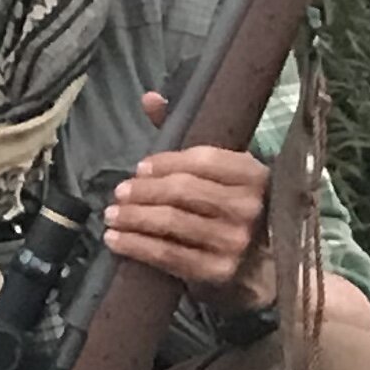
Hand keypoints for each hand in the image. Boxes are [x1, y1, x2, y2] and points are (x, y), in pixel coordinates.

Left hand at [102, 89, 273, 309]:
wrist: (258, 269)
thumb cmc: (231, 209)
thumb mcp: (220, 171)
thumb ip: (184, 132)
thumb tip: (149, 98)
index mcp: (254, 175)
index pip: (204, 160)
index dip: (166, 162)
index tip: (140, 167)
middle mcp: (249, 207)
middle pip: (183, 191)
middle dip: (144, 191)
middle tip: (119, 192)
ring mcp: (235, 241)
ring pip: (171, 223)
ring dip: (133, 217)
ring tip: (111, 215)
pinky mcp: (217, 271)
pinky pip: (167, 255)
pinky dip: (135, 245)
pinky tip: (116, 239)